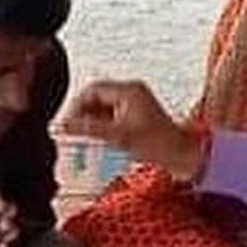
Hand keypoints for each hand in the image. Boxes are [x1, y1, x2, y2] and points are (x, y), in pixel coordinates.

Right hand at [60, 80, 203, 180]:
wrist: (182, 157)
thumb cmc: (158, 145)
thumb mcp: (119, 137)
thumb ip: (90, 130)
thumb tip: (64, 125)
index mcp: (129, 90)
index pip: (93, 89)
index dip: (77, 105)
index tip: (68, 121)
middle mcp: (132, 92)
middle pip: (97, 96)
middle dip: (83, 112)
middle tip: (73, 130)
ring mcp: (136, 103)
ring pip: (104, 106)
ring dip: (92, 119)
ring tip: (84, 136)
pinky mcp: (138, 115)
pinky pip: (113, 114)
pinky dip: (103, 125)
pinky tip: (99, 138)